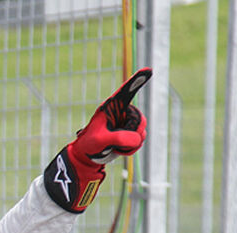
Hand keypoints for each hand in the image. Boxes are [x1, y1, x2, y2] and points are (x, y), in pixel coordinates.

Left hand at [44, 67, 150, 212]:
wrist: (88, 157)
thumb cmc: (89, 144)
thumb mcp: (101, 140)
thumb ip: (119, 138)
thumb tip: (137, 138)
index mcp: (111, 107)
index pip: (126, 92)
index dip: (137, 81)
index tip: (148, 70)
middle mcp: (121, 112)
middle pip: (140, 120)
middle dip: (130, 134)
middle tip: (113, 141)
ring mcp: (126, 122)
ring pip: (141, 131)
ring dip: (130, 143)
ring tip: (113, 145)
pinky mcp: (130, 132)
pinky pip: (140, 140)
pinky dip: (130, 149)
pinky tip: (118, 149)